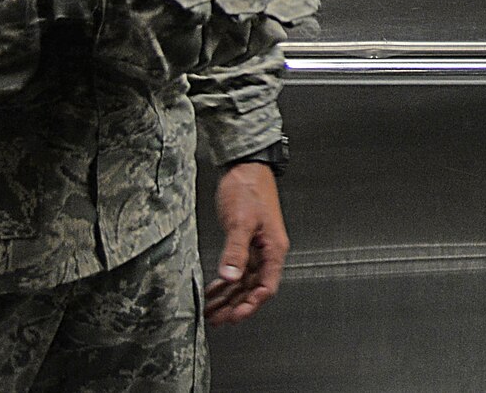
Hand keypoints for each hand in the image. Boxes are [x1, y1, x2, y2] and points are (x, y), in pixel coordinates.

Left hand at [205, 162, 289, 327]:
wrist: (246, 166)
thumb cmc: (249, 189)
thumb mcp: (241, 222)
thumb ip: (235, 251)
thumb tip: (230, 277)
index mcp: (273, 248)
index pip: (266, 286)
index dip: (251, 304)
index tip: (235, 316)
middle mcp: (267, 251)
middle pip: (254, 288)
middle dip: (236, 305)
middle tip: (218, 320)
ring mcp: (257, 247)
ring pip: (244, 281)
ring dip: (229, 297)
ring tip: (211, 311)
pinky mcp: (245, 242)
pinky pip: (237, 269)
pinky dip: (225, 282)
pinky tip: (213, 290)